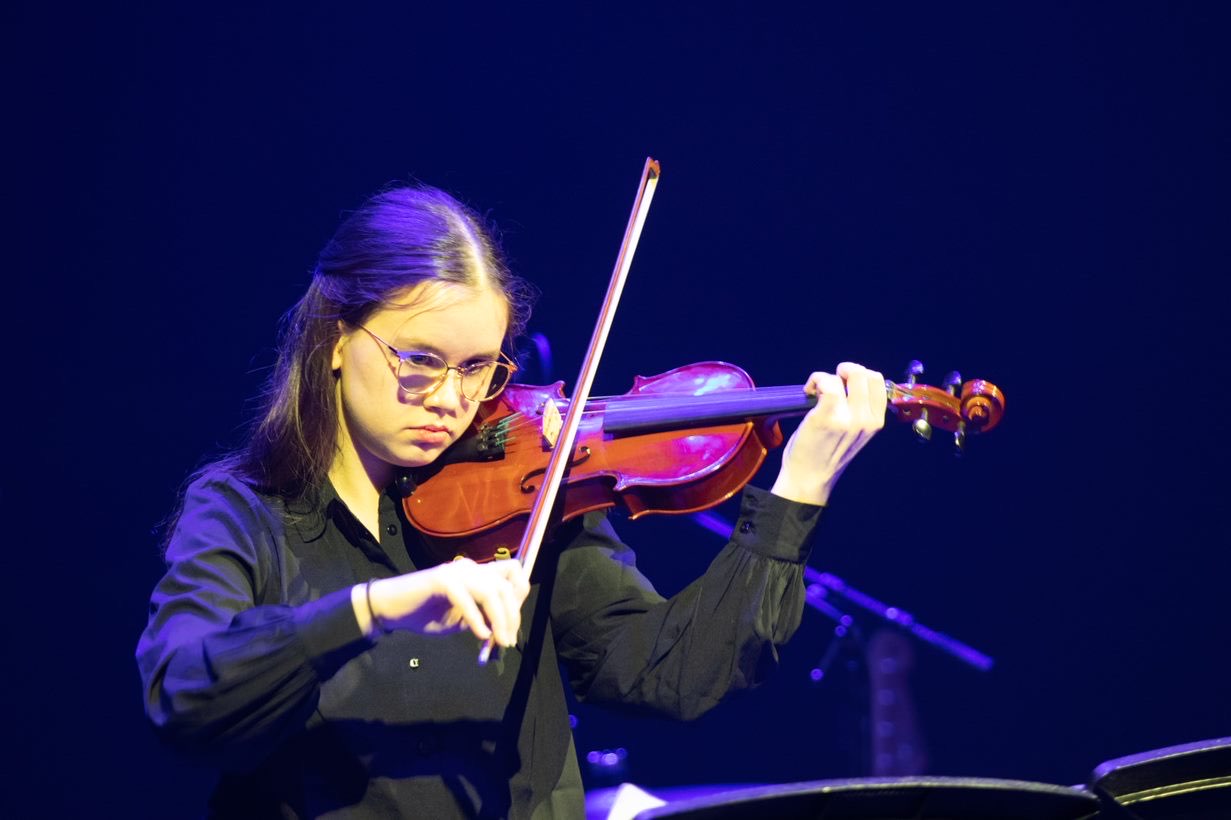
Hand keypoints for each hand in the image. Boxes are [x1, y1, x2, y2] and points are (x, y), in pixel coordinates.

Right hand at [355, 558, 530, 646]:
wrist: (391, 609)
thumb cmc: (426, 615)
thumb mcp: (462, 620)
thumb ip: (483, 620)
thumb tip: (505, 633)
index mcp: (477, 572)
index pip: (513, 572)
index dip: (520, 596)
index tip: (513, 623)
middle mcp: (470, 567)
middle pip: (506, 584)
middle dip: (512, 615)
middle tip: (508, 640)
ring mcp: (456, 572)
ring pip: (491, 591)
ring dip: (499, 619)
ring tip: (498, 641)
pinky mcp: (441, 580)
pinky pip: (467, 599)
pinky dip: (477, 619)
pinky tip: (480, 636)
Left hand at [770, 362, 885, 505]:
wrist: (808, 480)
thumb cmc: (826, 455)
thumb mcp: (854, 434)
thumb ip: (859, 411)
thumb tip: (849, 383)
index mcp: (875, 422)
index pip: (878, 382)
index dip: (859, 375)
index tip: (844, 384)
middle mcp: (866, 420)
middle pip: (864, 373)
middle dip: (844, 370)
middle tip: (829, 383)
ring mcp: (847, 418)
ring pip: (846, 375)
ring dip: (827, 376)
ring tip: (816, 389)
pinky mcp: (826, 417)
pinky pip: (827, 384)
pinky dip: (816, 380)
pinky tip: (809, 390)